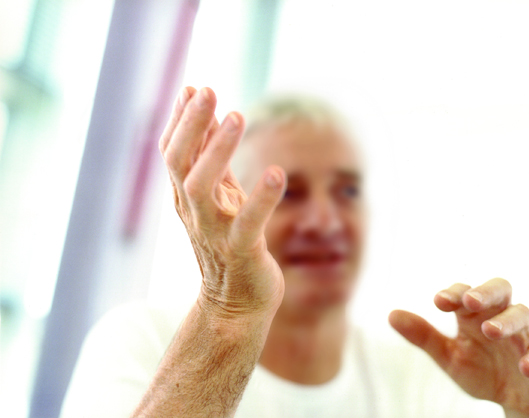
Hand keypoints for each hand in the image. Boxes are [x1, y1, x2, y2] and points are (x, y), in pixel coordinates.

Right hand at [159, 86, 286, 318]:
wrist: (235, 305)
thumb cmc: (229, 243)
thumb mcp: (219, 198)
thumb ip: (213, 160)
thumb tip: (213, 115)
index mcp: (186, 198)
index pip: (173, 153)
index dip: (180, 121)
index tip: (192, 89)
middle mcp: (193, 212)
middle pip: (179, 163)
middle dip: (190, 125)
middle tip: (207, 91)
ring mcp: (213, 233)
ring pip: (202, 187)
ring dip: (216, 150)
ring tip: (236, 116)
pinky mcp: (241, 252)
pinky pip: (248, 223)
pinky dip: (261, 198)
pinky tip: (277, 173)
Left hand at [389, 278, 528, 416]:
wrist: (514, 400)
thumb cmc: (482, 370)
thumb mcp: (448, 356)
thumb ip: (423, 336)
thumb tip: (390, 314)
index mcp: (475, 315)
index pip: (466, 293)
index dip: (454, 293)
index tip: (438, 301)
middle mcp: (500, 318)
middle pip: (500, 290)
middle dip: (486, 292)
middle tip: (470, 301)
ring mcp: (524, 337)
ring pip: (523, 315)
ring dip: (507, 322)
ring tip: (490, 330)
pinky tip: (524, 366)